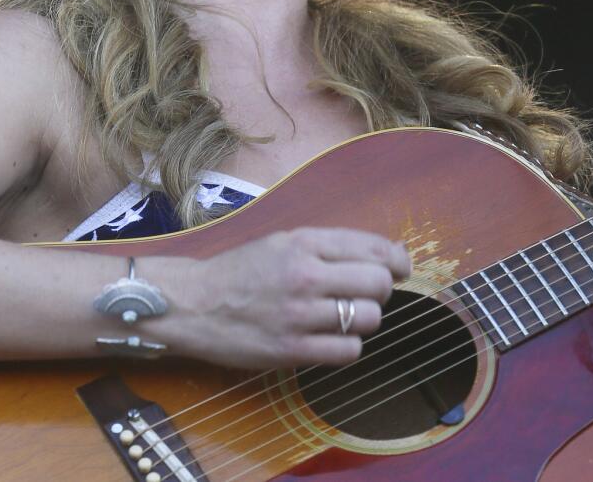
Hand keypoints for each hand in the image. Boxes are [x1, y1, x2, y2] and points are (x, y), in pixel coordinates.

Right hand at [154, 227, 411, 368]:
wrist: (192, 304)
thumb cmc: (241, 270)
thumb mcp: (285, 241)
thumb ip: (333, 246)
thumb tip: (391, 254)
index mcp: (306, 242)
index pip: (376, 249)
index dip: (398, 260)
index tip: (400, 268)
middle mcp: (306, 275)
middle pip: (379, 284)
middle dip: (379, 290)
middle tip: (362, 294)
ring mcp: (299, 315)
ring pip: (368, 318)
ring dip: (363, 319)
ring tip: (342, 317)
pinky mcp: (291, 350)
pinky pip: (348, 351)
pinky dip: (347, 346)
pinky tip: (330, 338)